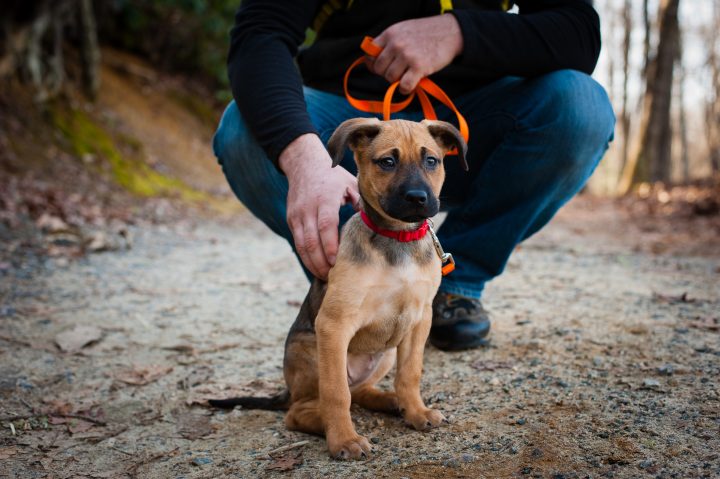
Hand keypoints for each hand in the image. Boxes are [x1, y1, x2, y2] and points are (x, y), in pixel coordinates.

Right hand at [279, 134, 359, 279]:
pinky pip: (297, 242)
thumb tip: (376, 223)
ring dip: (312, 263)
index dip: (330, 246)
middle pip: (311, 240)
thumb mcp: (350, 184)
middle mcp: (308, 208)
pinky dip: (306, 257)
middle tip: (333, 276)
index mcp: (325, 198)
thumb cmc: (333, 176)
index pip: (325, 226)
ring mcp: (297, 215)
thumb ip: (361, 204)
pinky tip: (316, 266)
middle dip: (321, 262)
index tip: (336, 262)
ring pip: (302, 245)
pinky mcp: (292, 220)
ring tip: (325, 276)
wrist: (304, 164)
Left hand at [367, 14, 463, 94]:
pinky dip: (406, 89)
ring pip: (390, 78)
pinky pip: (404, 86)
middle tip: (400, 71)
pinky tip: (412, 84)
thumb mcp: (403, 30)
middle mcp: (396, 44)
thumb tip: (371, 63)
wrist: (450, 32)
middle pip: (379, 69)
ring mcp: (407, 55)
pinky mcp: (419, 67)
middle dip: (387, 73)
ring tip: (408, 75)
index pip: (370, 54)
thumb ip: (388, 42)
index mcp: (390, 34)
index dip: (374, 64)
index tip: (383, 67)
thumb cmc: (425, 33)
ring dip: (398, 81)